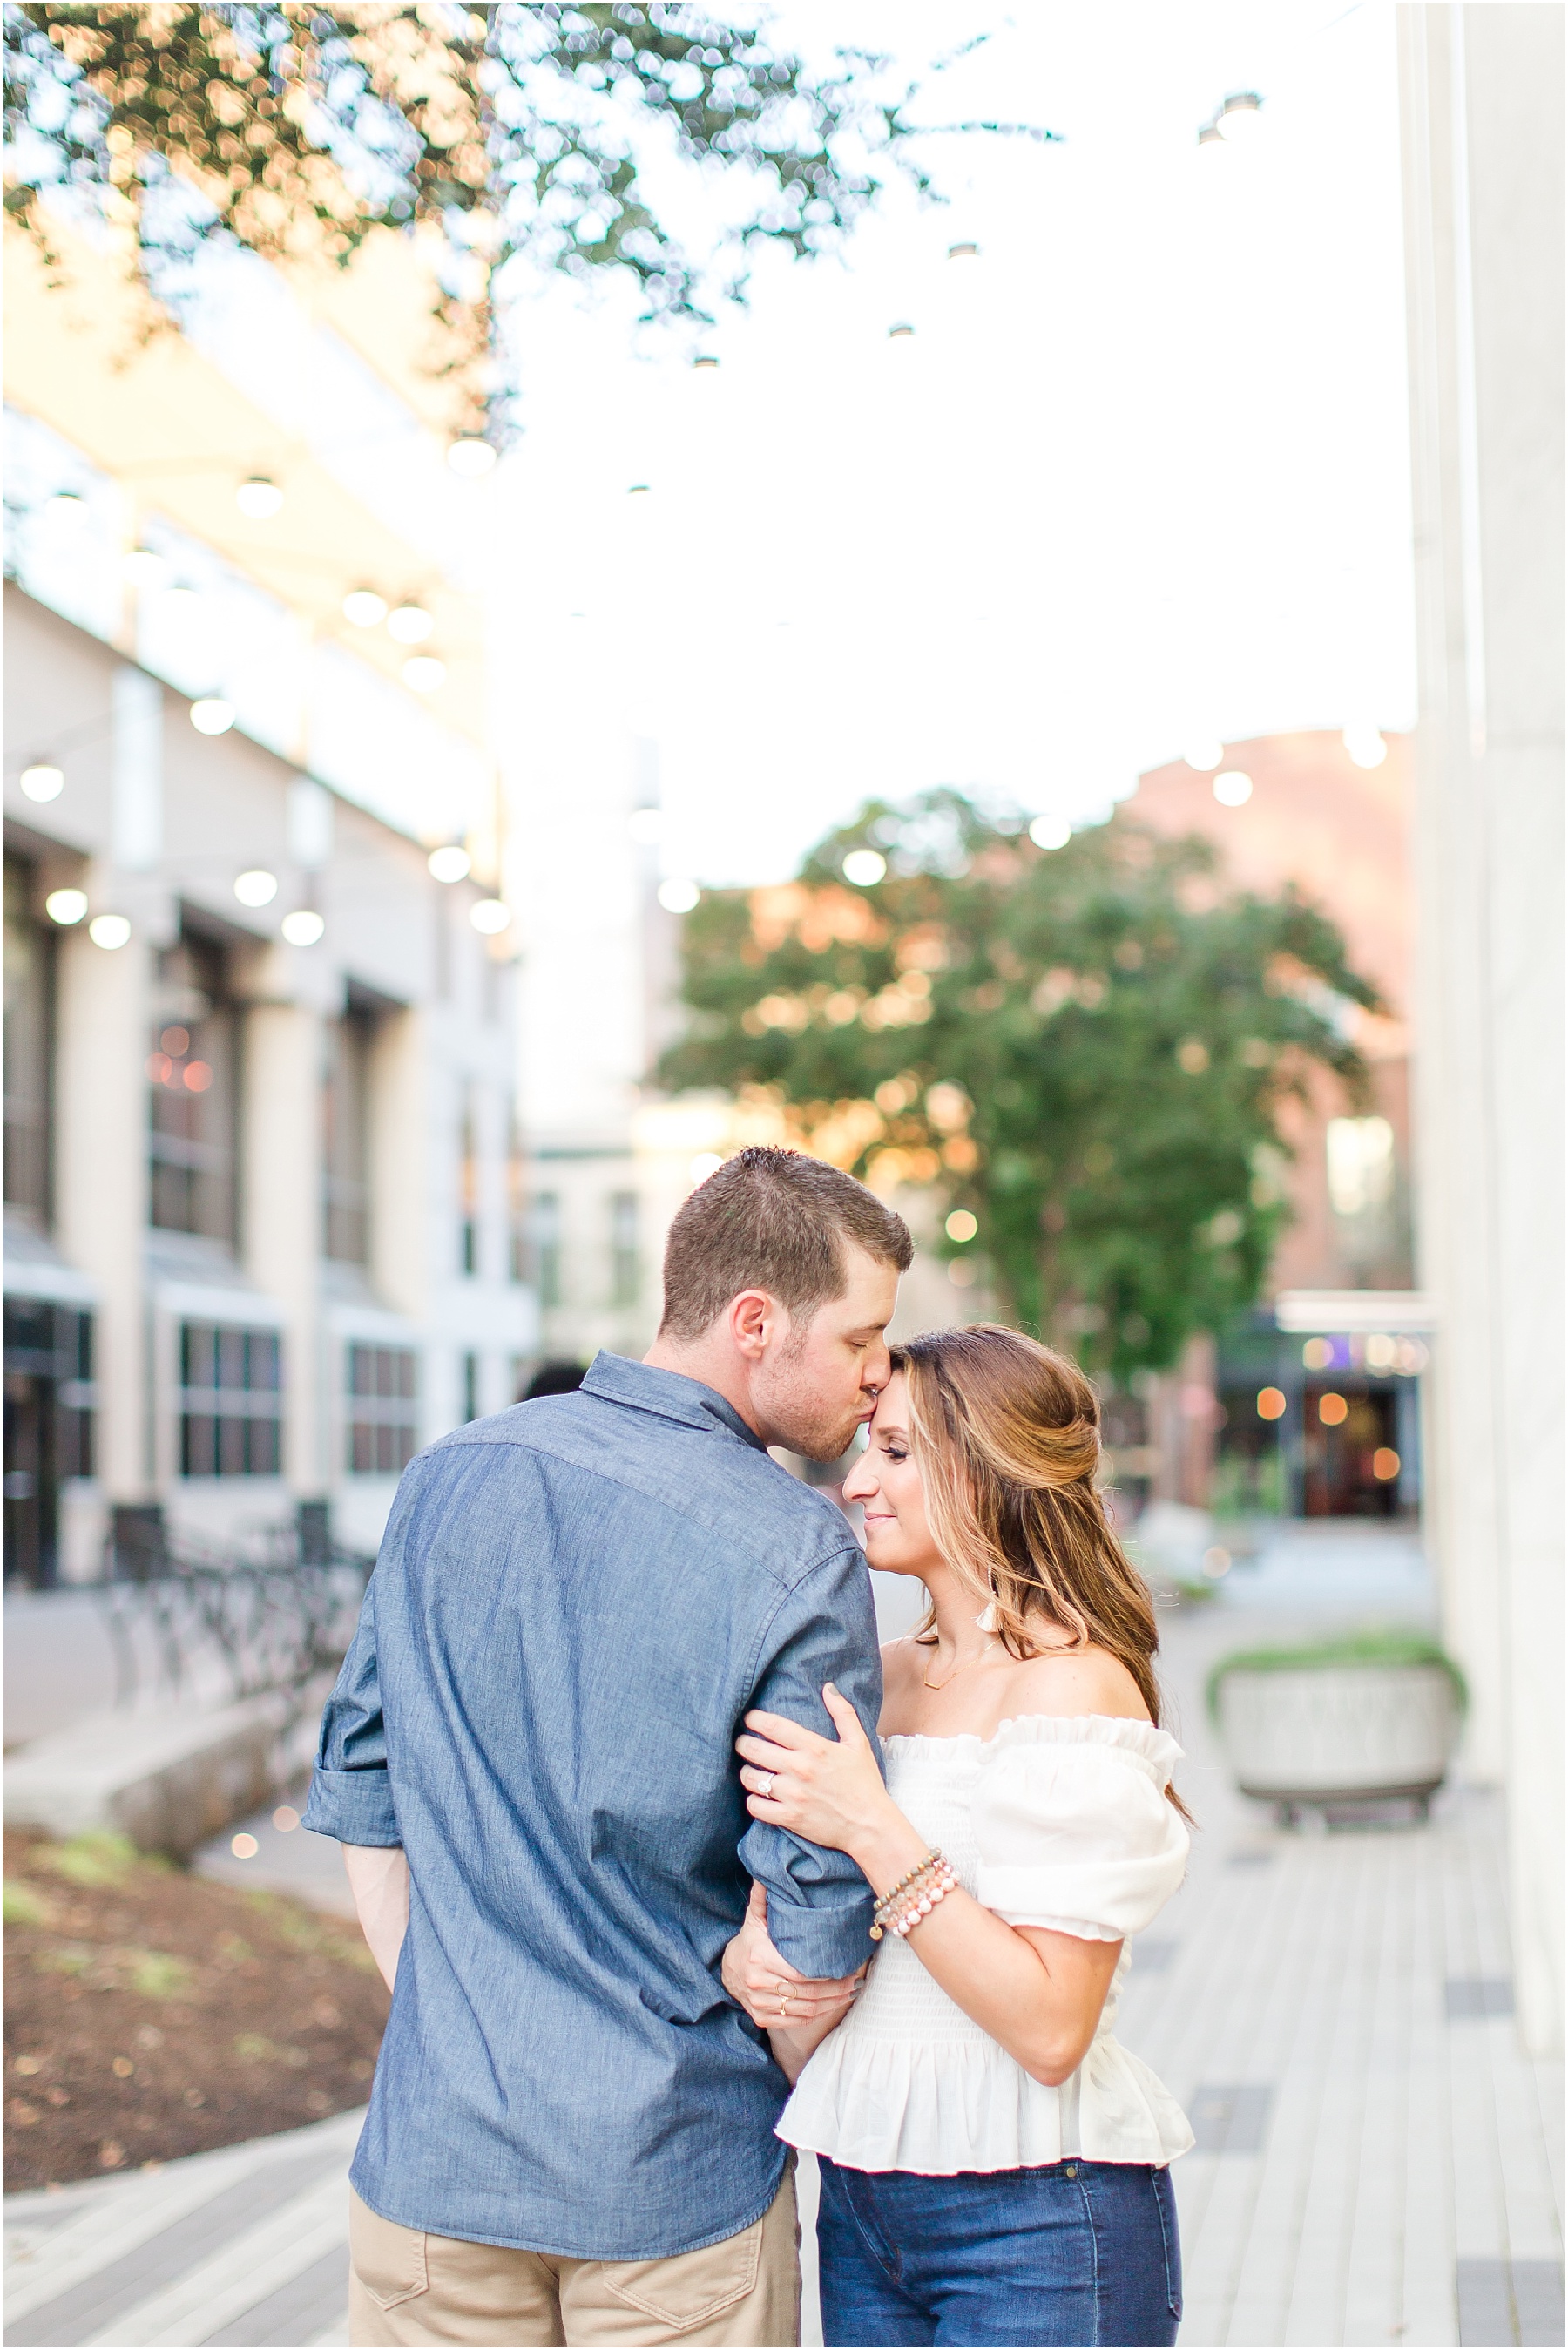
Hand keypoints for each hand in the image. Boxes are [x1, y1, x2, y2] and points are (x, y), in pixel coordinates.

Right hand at [721, 1883, 864, 2029]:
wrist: (727, 1971)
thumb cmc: (749, 1940)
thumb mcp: (754, 1917)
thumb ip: (763, 1896)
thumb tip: (767, 1870)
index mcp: (760, 1957)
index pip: (800, 1972)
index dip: (825, 1974)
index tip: (847, 1967)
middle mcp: (759, 1983)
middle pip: (806, 1993)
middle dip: (835, 1989)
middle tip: (856, 1981)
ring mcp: (760, 2004)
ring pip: (804, 2010)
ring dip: (831, 2004)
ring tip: (851, 1992)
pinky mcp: (762, 2018)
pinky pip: (795, 2021)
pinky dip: (816, 2016)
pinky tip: (832, 2006)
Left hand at [737, 1684, 899, 1859]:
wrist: (870, 1826)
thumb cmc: (865, 1784)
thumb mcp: (859, 1743)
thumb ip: (843, 1713)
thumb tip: (828, 1687)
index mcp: (815, 1748)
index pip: (773, 1725)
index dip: (754, 1719)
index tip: (749, 1718)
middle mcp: (800, 1769)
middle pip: (753, 1749)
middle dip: (742, 1743)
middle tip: (742, 1743)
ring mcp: (793, 1795)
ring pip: (751, 1778)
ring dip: (746, 1772)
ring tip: (750, 1770)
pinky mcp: (790, 1818)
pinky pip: (756, 1807)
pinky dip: (753, 1801)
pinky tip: (758, 1797)